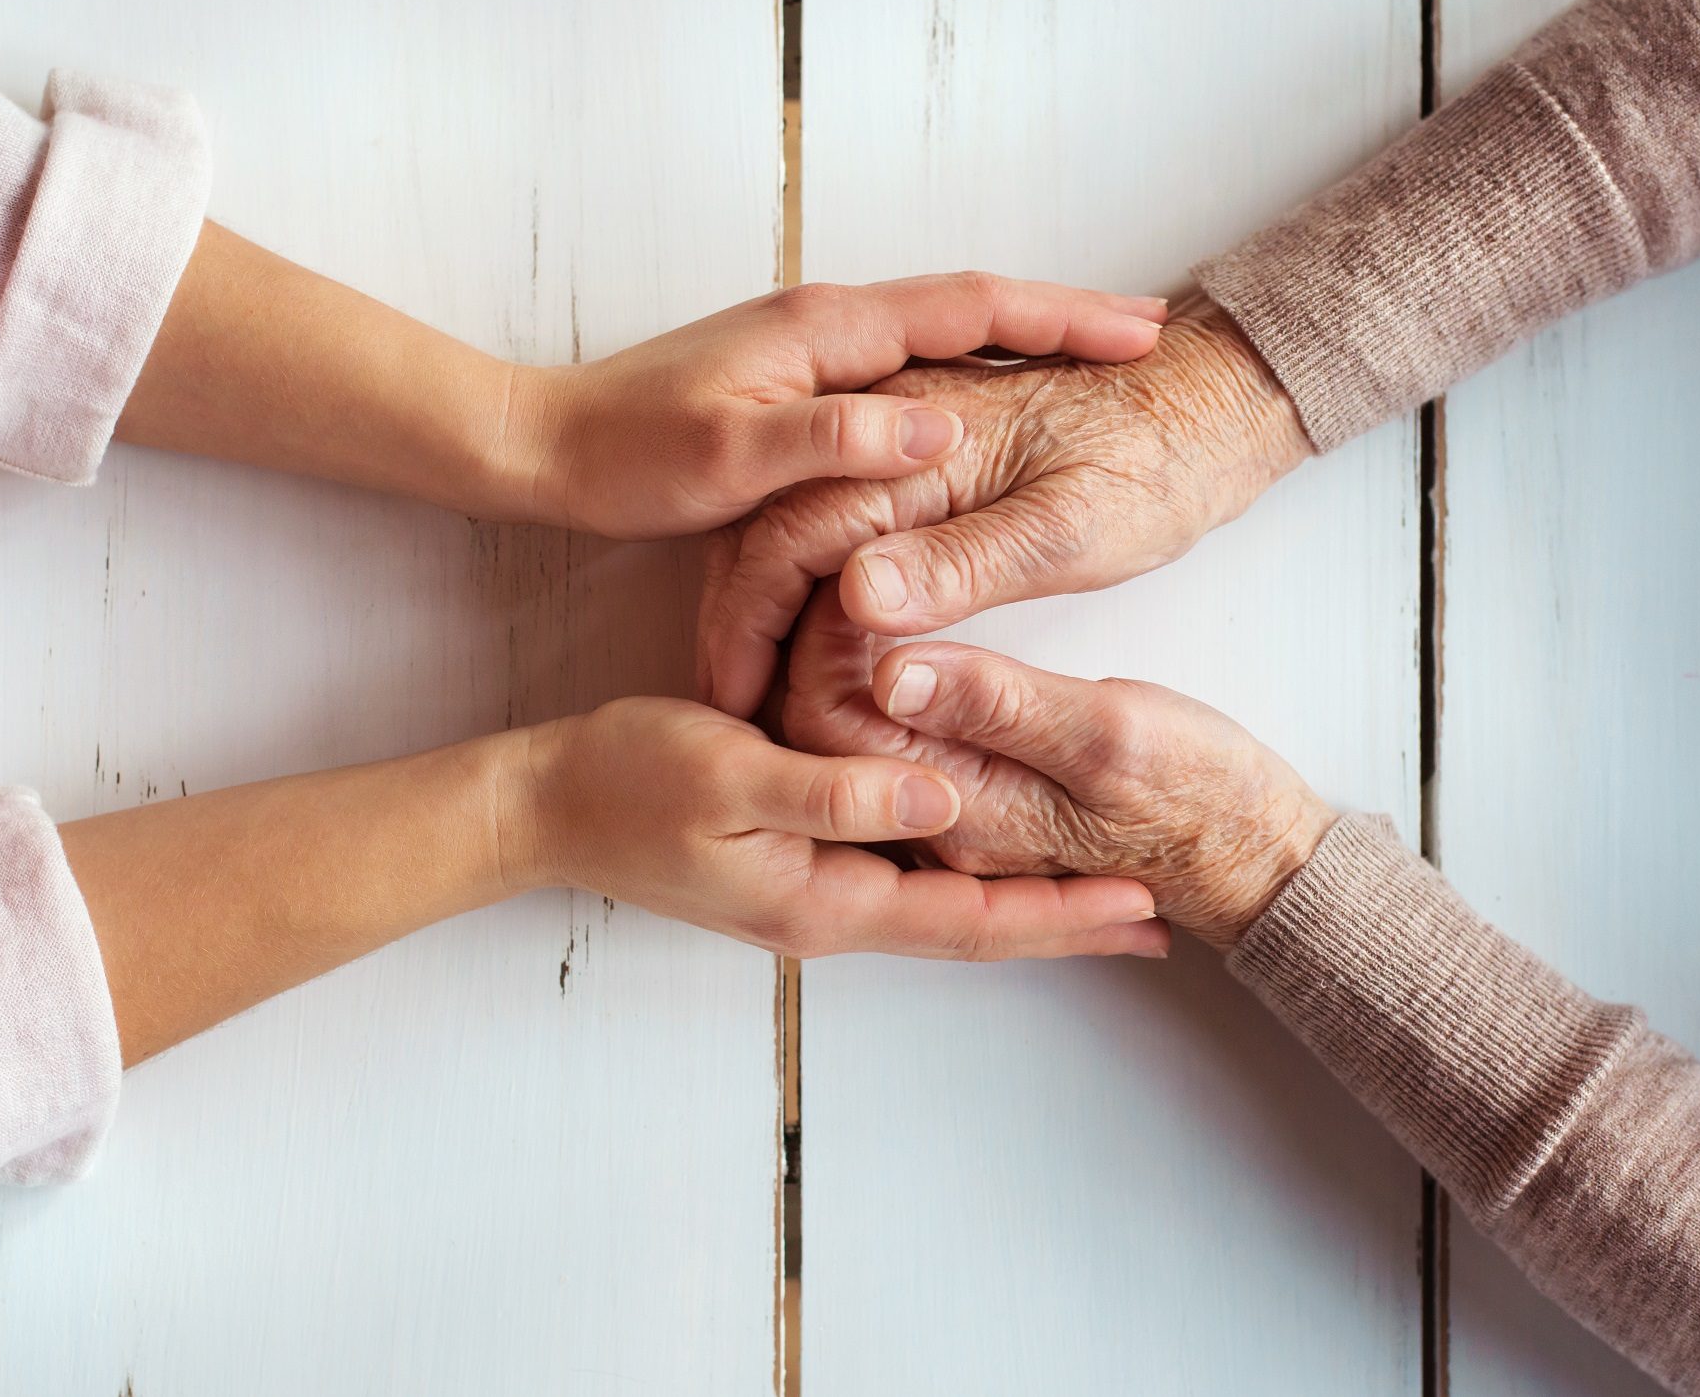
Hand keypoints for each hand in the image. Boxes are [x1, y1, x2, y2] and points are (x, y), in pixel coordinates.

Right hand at [504, 695, 1165, 960]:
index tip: (1144, 912)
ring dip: (1022, 900)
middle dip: (1062, 924)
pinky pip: (906, 876)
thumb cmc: (630, 781)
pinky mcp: (796, 861)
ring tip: (1097, 891)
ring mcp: (813, 889)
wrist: (546, 803)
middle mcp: (830, 908)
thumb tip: (943, 800)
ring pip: (943, 903)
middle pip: (971, 924)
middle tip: (1153, 917)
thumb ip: (838, 792)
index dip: (1060, 919)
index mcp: (825, 898)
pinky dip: (964, 870)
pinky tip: (989, 846)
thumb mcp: (734, 775)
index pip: (970, 919)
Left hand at [515, 273, 1169, 539]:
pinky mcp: (798, 385)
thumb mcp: (730, 458)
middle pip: (973, 305)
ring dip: (1021, 340)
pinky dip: (970, 372)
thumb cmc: (628, 454)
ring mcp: (815, 352)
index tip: (1141, 331)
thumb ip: (832, 441)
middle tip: (1145, 335)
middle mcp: (829, 325)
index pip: (972, 304)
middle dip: (1062, 316)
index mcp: (828, 330)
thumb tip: (936, 431)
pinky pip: (911, 367)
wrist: (546, 447)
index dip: (1062, 318)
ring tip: (1096, 360)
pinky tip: (994, 402)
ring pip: (945, 335)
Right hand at [699, 291, 1312, 716]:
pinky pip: (834, 525)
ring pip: (793, 527)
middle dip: (740, 621)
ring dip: (765, 607)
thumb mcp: (1071, 529)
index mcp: (915, 440)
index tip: (736, 696)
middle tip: (730, 708)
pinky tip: (810, 645)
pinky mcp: (918, 465)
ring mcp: (898, 441)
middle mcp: (888, 430)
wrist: (1210, 400)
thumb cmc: (1157, 463)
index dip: (750, 621)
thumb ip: (963, 563)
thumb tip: (854, 598)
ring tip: (754, 691)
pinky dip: (807, 588)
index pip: (789, 532)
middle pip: (772, 528)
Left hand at [778, 583, 1334, 948]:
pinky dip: (879, 672)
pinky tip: (895, 620)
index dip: (821, 638)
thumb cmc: (1200, 794)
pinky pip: (892, 734)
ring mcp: (947, 812)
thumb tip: (890, 669)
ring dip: (846, 653)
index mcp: (955, 811)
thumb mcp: (1111, 733)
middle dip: (817, 642)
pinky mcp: (971, 792)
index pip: (828, 724)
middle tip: (847, 559)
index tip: (853, 568)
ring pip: (851, 728)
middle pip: (820, 730)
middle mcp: (930, 824)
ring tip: (864, 575)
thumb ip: (999, 702)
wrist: (1254, 852)